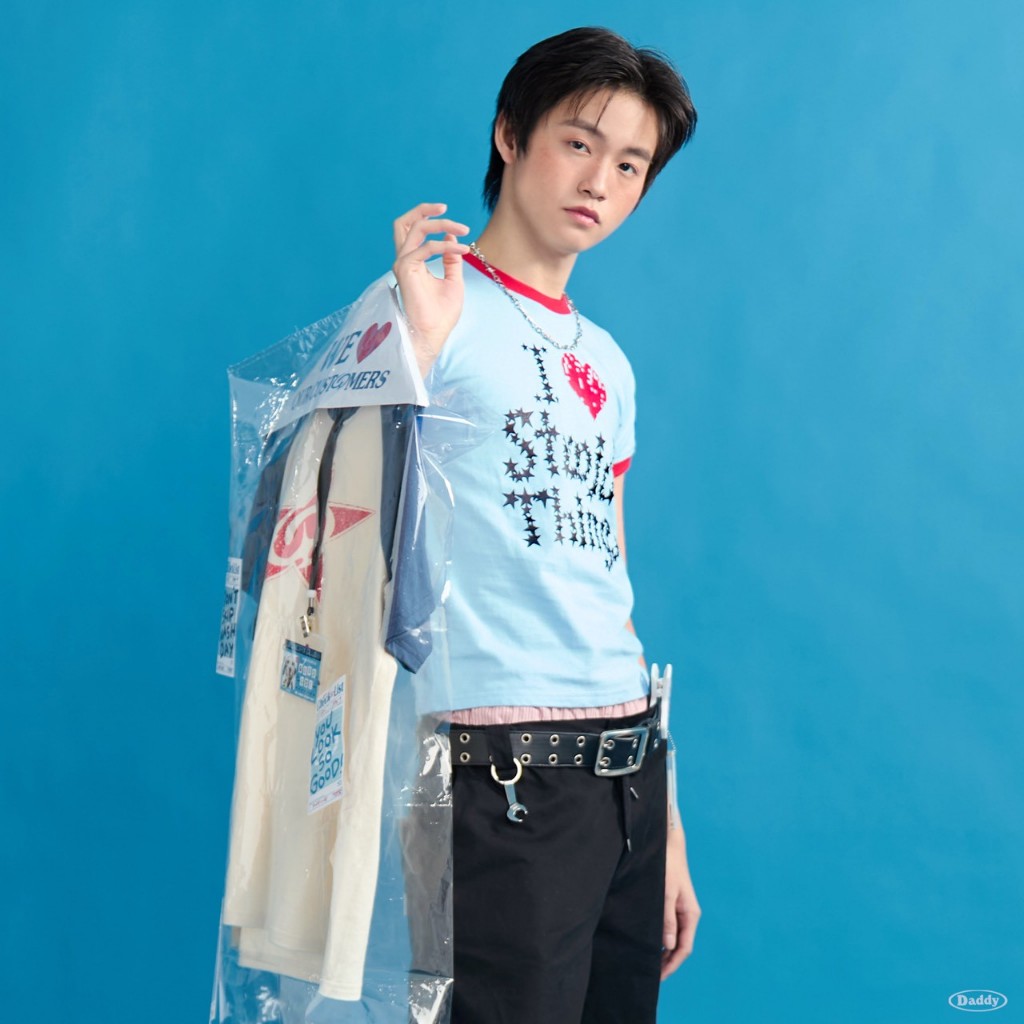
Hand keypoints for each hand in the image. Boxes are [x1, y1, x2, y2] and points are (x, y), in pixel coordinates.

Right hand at [392, 202, 469, 374]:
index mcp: (412, 262)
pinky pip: (426, 247)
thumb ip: (451, 259)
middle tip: (445, 207)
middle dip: (423, 210)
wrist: (433, 334)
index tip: (457, 227)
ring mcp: (402, 263)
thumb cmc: (441, 314)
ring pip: (416, 228)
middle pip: (403, 223)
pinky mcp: (405, 269)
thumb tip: (453, 237)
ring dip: (441, 224)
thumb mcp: (453, 280)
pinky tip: (463, 251)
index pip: (413, 231)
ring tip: (463, 229)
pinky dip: (446, 246)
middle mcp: (404, 260)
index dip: (431, 221)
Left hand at [662, 823, 700, 978]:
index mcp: (690, 915)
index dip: (672, 964)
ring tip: (651, 964)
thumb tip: (667, 946)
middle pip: (680, 946)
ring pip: (675, 938)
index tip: (660, 976)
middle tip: (652, 975)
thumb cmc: (667, 867)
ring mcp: (681, 910)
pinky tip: (652, 944)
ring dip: (665, 952)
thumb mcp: (665, 893)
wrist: (669, 846)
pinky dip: (663, 939)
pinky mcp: (673, 904)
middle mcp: (688, 915)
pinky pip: (670, 928)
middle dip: (668, 962)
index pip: (684, 948)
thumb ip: (667, 920)